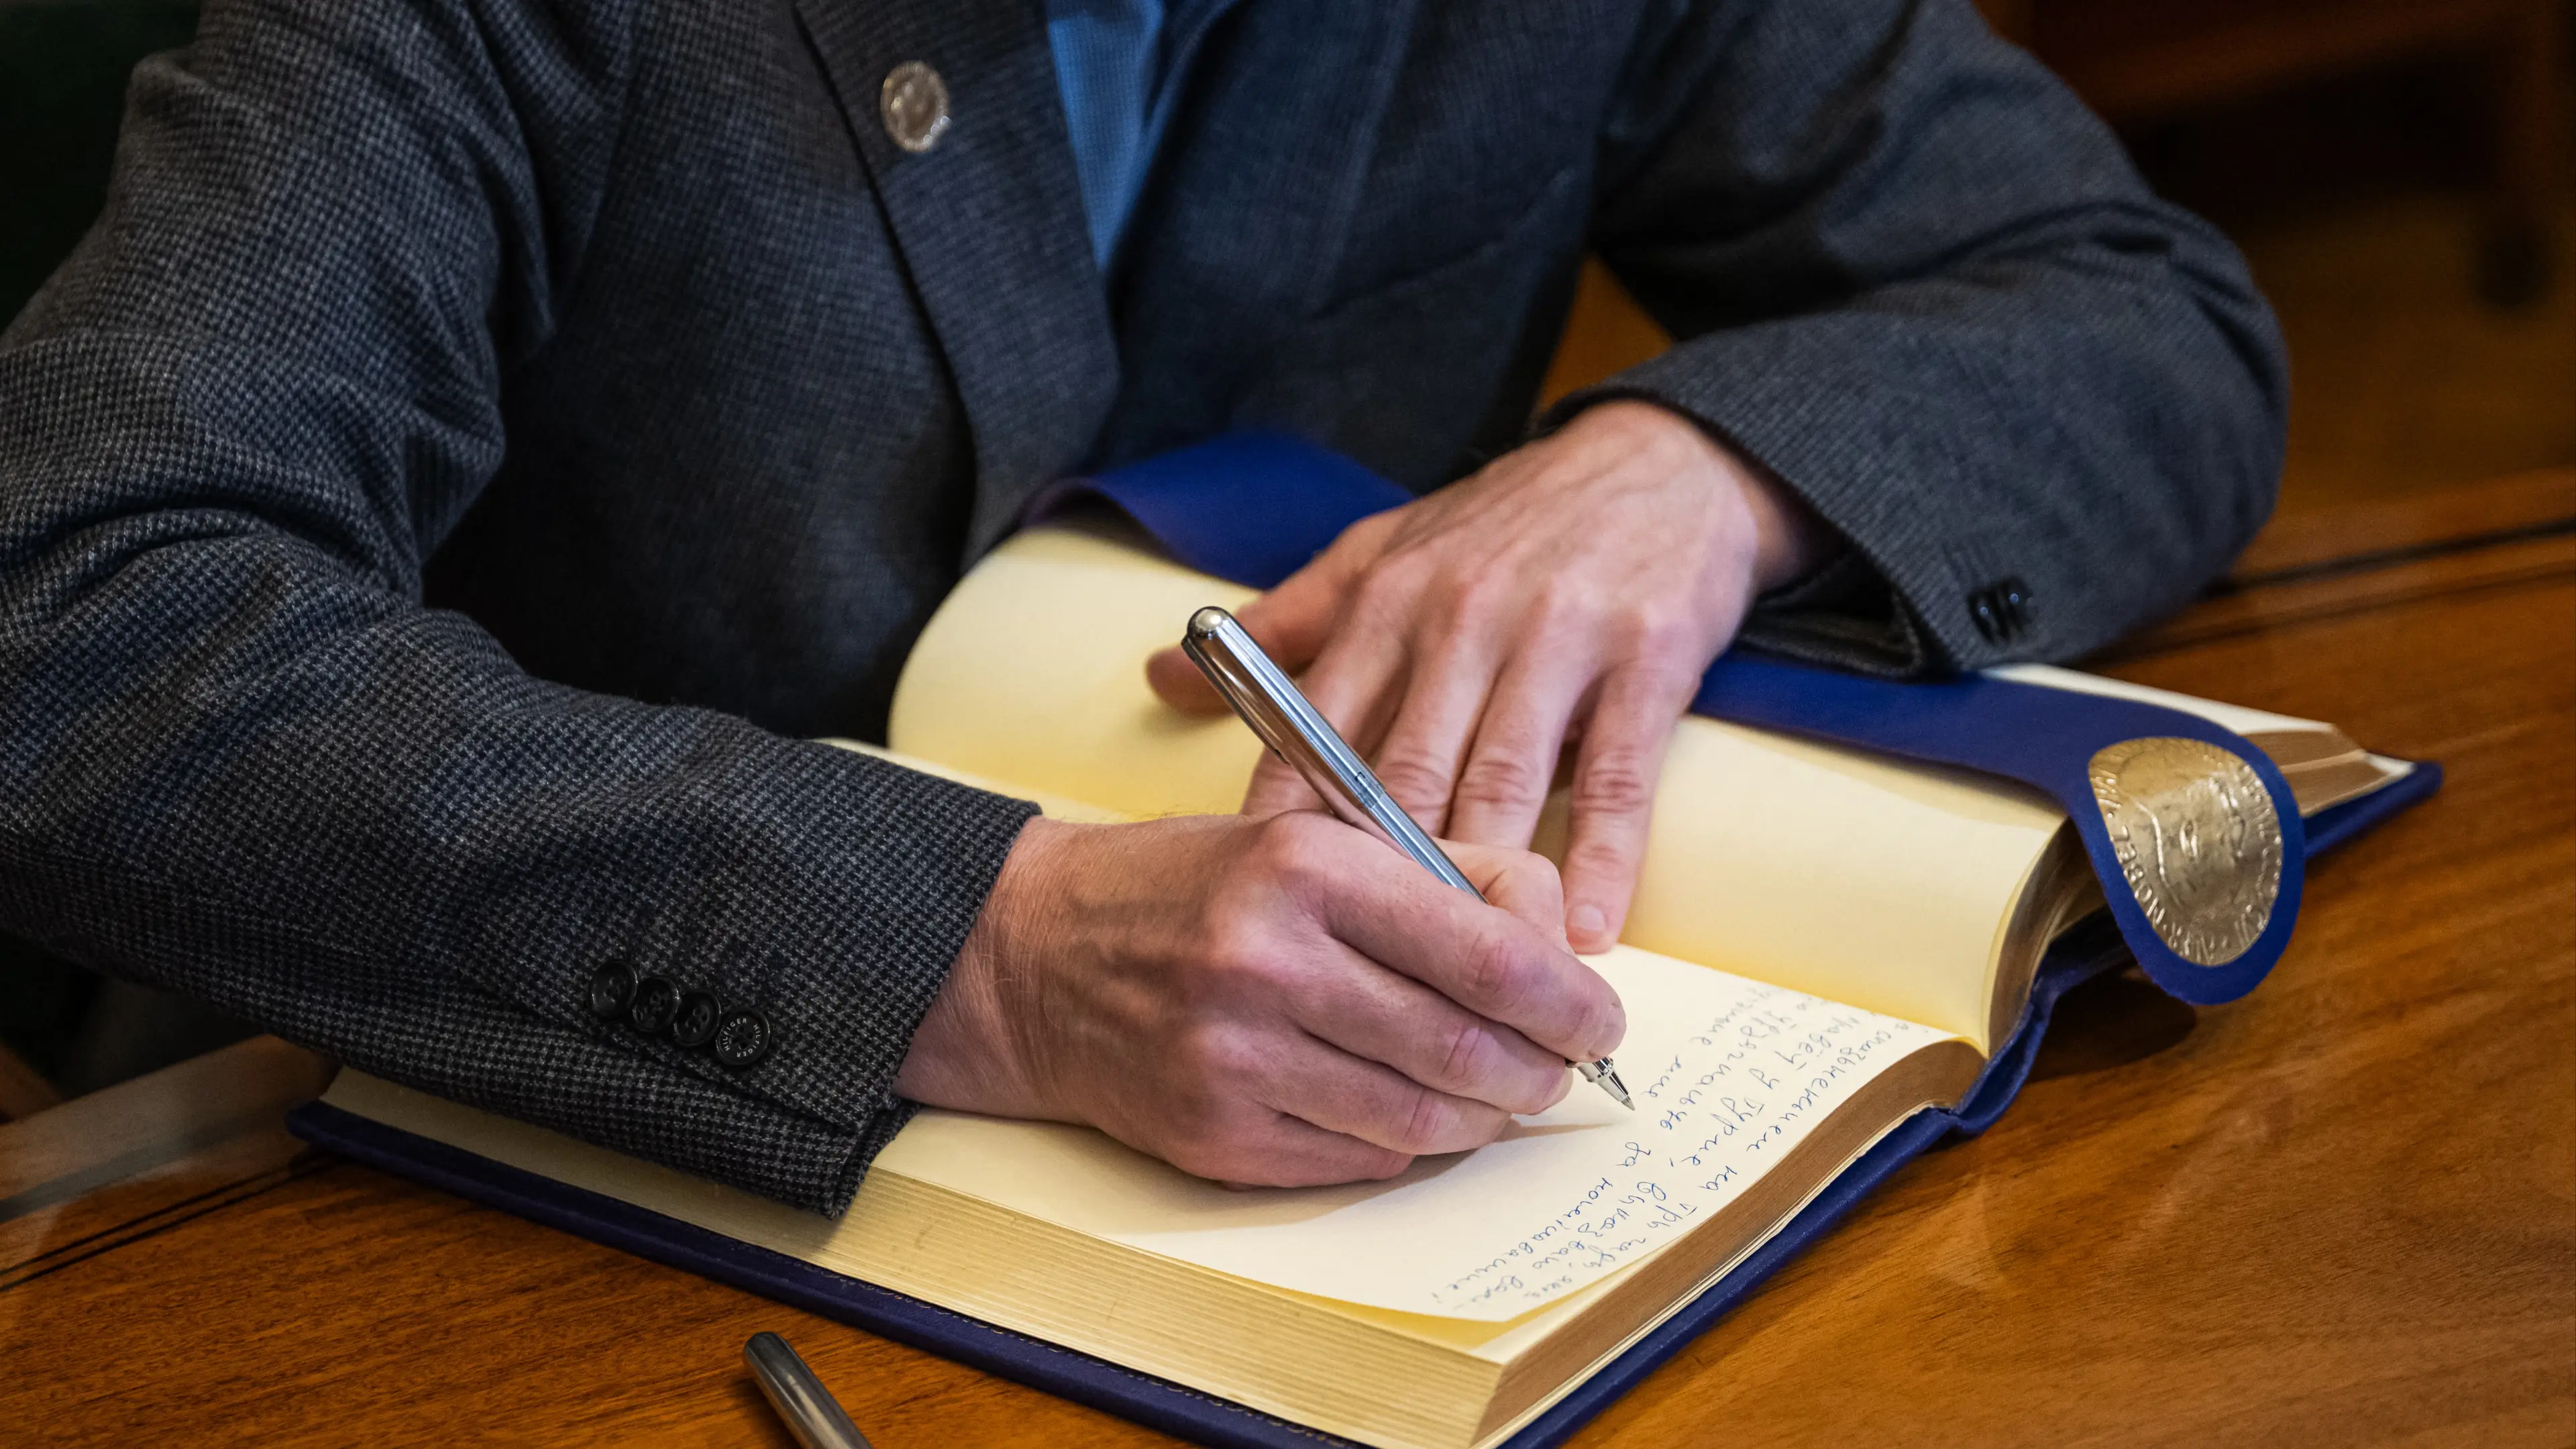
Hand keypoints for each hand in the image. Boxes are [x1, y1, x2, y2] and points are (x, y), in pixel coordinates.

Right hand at [893, 812, 1626, 1186]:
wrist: (1034, 957)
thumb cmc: (1194, 887)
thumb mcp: (1313, 833)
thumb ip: (1447, 873)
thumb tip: (1561, 945)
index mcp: (1307, 867)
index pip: (1489, 955)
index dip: (1570, 1002)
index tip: (1600, 1019)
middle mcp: (1269, 962)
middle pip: (1468, 1049)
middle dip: (1541, 1070)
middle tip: (1559, 1067)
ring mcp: (1237, 1059)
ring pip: (1423, 1120)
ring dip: (1485, 1116)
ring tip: (1497, 1091)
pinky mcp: (1217, 1134)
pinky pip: (1359, 1161)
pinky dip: (1410, 1145)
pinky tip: (1415, 1113)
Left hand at [1146, 401, 1832, 951]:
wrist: (1661, 463)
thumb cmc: (1505, 527)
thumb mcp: (1380, 553)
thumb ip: (1280, 627)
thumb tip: (1159, 675)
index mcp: (1385, 603)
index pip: (1317, 735)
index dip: (1290, 832)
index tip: (1270, 915)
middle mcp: (1461, 620)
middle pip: (1406, 774)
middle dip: (1381, 880)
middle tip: (1362, 977)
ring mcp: (1556, 638)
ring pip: (1504, 780)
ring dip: (1486, 886)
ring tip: (1468, 981)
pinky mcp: (1645, 657)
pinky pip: (1616, 773)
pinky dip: (1602, 857)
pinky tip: (1583, 931)